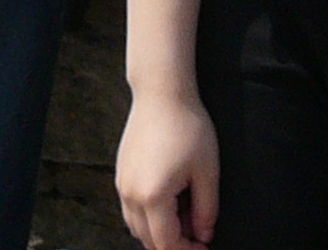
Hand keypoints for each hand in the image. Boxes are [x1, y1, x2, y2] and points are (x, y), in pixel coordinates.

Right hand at [115, 89, 218, 248]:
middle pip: (149, 240)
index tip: (205, 247)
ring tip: (187, 215)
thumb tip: (204, 236)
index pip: (167, 243)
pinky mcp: (121, 175)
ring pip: (137, 228)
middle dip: (174, 244)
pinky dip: (149, 216)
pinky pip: (131, 210)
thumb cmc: (187, 127)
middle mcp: (131, 195)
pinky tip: (171, 201)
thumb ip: (206, 209)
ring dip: (160, 232)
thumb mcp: (207, 171)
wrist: (162, 93)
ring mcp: (122, 185)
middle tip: (199, 233)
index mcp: (153, 196)